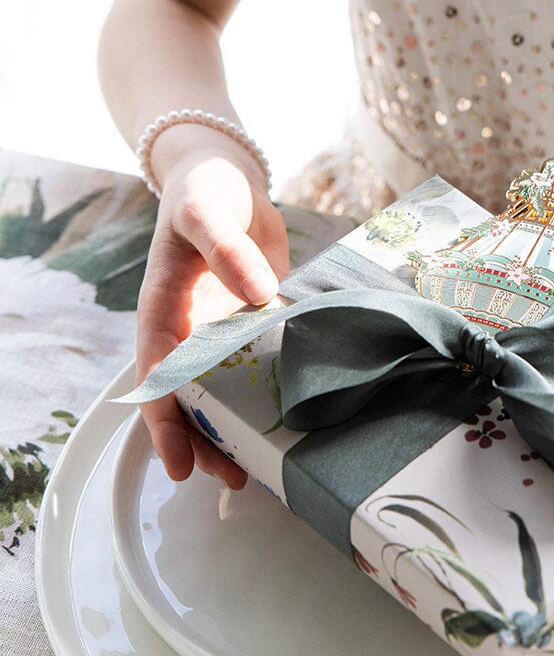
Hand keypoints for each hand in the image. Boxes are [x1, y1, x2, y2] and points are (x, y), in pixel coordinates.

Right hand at [136, 148, 289, 489]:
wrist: (229, 178)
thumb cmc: (203, 193)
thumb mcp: (205, 213)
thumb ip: (226, 250)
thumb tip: (258, 293)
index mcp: (163, 313)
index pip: (158, 380)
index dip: (166, 425)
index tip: (179, 463)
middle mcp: (191, 332)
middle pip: (191, 400)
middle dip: (206, 441)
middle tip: (234, 476)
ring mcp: (225, 331)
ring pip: (226, 391)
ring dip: (238, 425)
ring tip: (261, 465)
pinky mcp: (259, 321)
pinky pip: (262, 362)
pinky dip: (271, 390)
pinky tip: (294, 415)